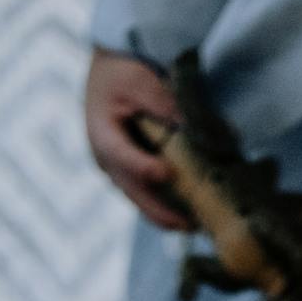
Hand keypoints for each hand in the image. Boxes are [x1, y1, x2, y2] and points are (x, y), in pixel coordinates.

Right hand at [85, 47, 189, 228]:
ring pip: (142, 201)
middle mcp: (107, 160)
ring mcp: (118, 171)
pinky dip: (169, 207)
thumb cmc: (122, 74)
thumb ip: (161, 103)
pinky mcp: (130, 175)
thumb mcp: (140, 81)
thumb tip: (191, 127)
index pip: (121, 155)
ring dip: (168, 216)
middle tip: (191, 225)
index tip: (166, 172)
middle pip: (133, 192)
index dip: (143, 167)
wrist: (109, 75)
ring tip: (198, 226)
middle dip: (162, 212)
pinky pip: (149, 197)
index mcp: (103, 134)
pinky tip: (193, 215)